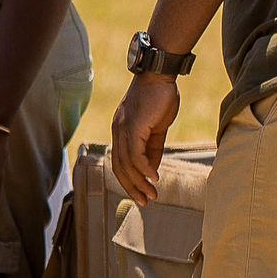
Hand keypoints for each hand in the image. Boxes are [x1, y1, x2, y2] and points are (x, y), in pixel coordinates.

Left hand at [109, 68, 178, 203]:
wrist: (159, 75)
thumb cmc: (159, 98)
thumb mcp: (156, 129)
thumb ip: (153, 149)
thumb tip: (153, 171)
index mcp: (121, 131)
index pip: (119, 163)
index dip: (129, 181)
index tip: (141, 195)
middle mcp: (117, 131)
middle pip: (119, 168)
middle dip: (132, 188)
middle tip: (145, 202)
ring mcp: (123, 128)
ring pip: (127, 164)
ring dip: (140, 182)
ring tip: (152, 195)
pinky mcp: (133, 126)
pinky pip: (135, 154)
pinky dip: (145, 168)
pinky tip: (154, 177)